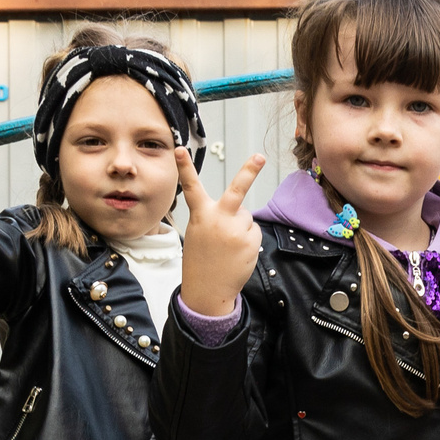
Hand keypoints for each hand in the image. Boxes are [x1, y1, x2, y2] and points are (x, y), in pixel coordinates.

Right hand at [177, 147, 267, 316]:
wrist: (207, 290)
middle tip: (260, 156)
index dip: (184, 167)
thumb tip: (242, 211)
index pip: (191, 187)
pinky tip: (237, 253)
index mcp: (201, 215)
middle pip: (237, 190)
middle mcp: (219, 219)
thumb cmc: (202, 259)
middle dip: (249, 171)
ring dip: (241, 227)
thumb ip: (217, 217)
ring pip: (246, 217)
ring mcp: (236, 230)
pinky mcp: (250, 241)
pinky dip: (248, 240)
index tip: (179, 149)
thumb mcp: (199, 233)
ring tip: (228, 246)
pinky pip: (254, 231)